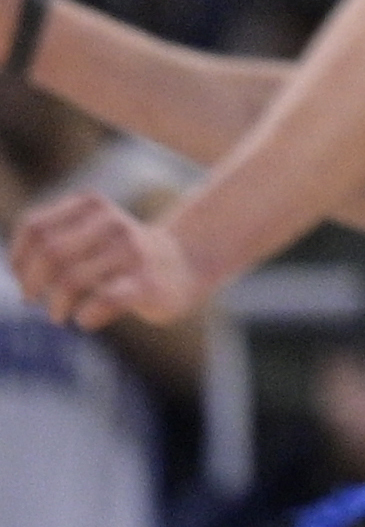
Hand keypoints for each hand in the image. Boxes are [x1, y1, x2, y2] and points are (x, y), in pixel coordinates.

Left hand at [12, 191, 204, 326]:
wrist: (184, 265)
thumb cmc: (121, 256)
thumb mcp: (88, 234)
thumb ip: (52, 239)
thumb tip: (19, 273)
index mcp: (93, 205)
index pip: (35, 228)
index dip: (18, 258)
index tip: (22, 278)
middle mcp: (113, 222)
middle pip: (50, 253)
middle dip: (32, 283)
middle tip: (33, 299)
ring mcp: (132, 251)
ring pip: (71, 280)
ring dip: (55, 305)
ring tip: (57, 315)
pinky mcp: (147, 282)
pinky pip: (103, 300)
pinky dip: (85, 316)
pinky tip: (84, 320)